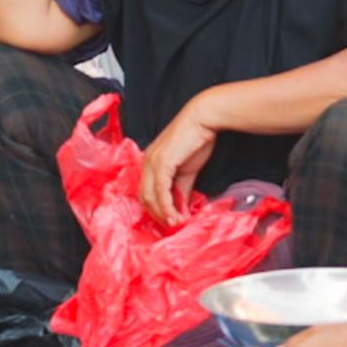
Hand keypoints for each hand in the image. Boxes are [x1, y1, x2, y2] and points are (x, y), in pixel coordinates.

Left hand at [139, 95, 217, 227]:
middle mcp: (146, 163)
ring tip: (177, 224)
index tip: (169, 222)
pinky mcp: (161, 162)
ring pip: (150, 197)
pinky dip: (167, 206)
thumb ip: (181, 190)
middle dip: (158, 216)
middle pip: (144, 198)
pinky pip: (160, 191)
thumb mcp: (186, 171)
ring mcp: (151, 162)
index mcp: (149, 163)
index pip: (145, 193)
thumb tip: (182, 211)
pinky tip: (177, 215)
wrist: (203, 120)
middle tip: (173, 227)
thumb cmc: (195, 141)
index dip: (156, 211)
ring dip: (163, 214)